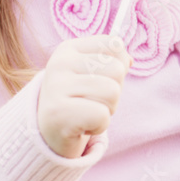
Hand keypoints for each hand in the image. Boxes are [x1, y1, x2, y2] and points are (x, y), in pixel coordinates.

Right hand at [37, 35, 131, 158]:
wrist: (50, 135)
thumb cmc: (78, 101)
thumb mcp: (93, 74)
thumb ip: (113, 62)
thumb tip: (130, 60)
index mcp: (68, 49)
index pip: (115, 45)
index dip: (118, 66)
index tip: (98, 80)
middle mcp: (59, 63)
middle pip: (117, 69)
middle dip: (114, 91)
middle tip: (92, 102)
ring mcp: (56, 87)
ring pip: (113, 92)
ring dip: (108, 109)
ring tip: (88, 113)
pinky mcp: (58, 114)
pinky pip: (102, 116)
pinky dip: (99, 126)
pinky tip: (83, 126)